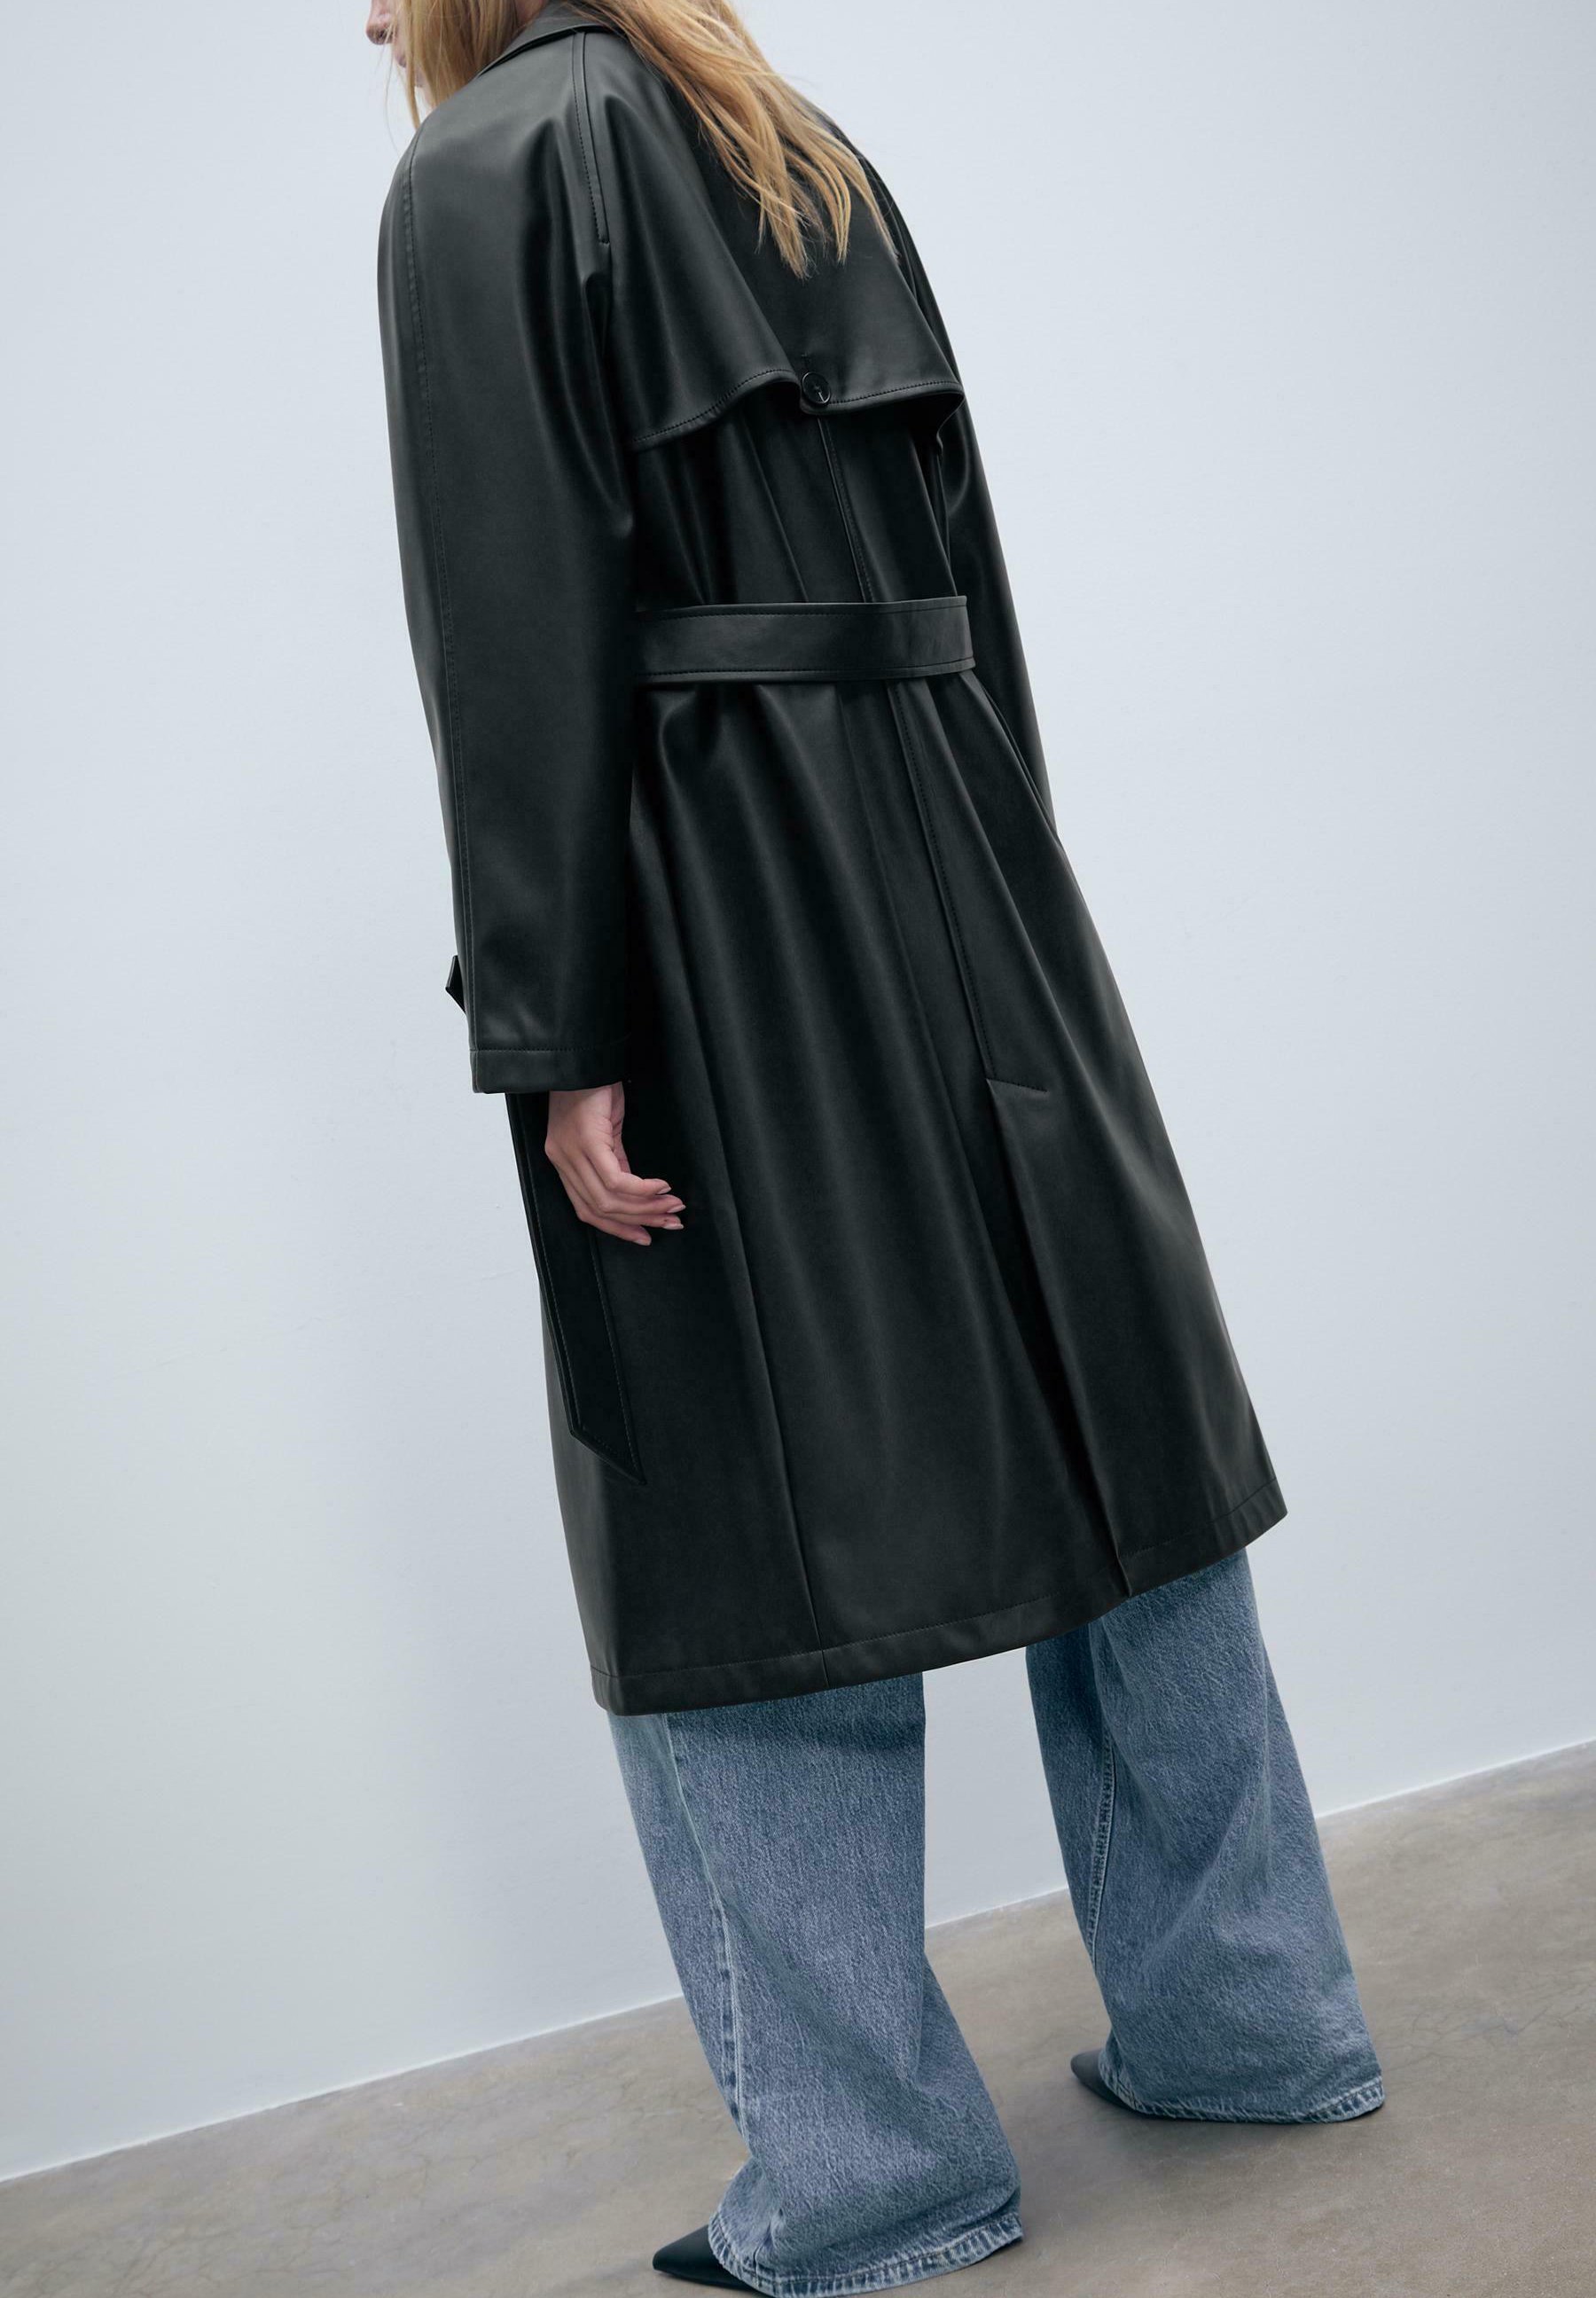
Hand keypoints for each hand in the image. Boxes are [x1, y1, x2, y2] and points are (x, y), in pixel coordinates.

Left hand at [544, 1083, 683, 1245]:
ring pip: (608, 1199)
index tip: (645, 1236)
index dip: (618, 1228)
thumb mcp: (606, 1132)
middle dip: (640, 1220)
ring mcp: (570, 1153)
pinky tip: (661, 1186)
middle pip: (600, 1209)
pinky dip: (641, 1188)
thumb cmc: (593, 1088)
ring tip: (672, 1205)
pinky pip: (615, 1179)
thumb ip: (615, 1162)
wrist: (583, 1057)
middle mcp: (562, 1162)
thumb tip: (637, 1191)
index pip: (587, 1210)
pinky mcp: (585, 1141)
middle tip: (670, 1220)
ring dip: (645, 1207)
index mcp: (564, 1162)